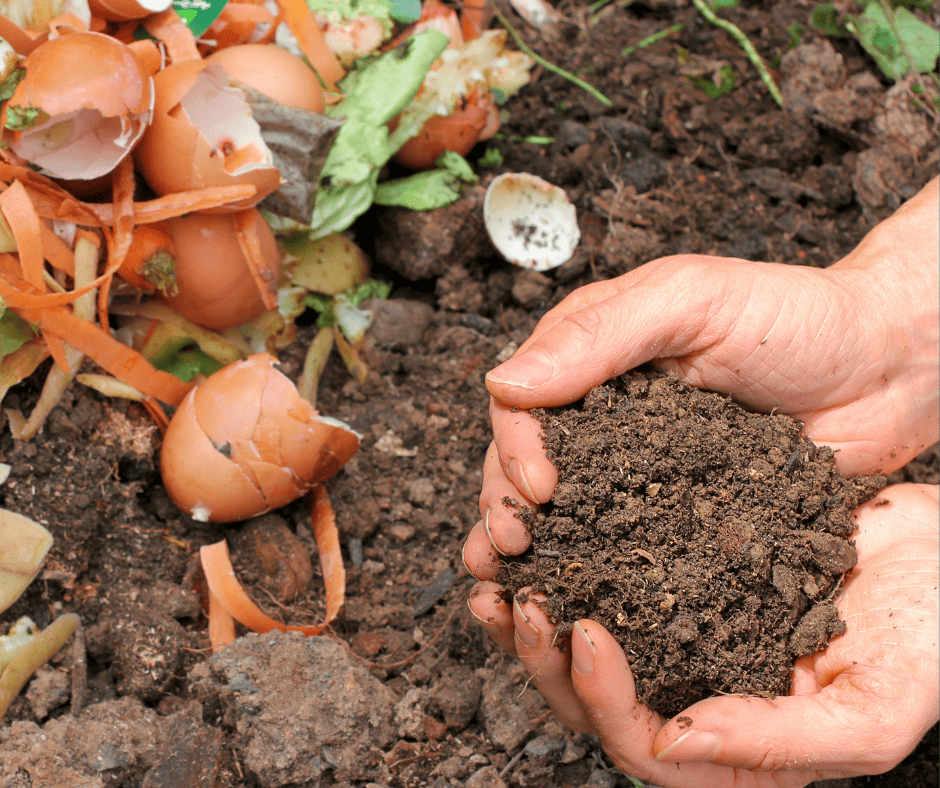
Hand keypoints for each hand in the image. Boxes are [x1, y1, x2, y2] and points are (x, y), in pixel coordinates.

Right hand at [464, 176, 937, 579]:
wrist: (888, 368)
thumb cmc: (795, 316)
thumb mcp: (692, 300)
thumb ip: (599, 335)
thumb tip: (504, 381)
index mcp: (593, 356)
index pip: (523, 404)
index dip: (515, 448)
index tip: (538, 488)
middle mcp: (605, 416)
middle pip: (528, 464)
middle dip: (506, 506)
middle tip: (511, 547)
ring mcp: (640, 469)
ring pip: (566, 512)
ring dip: (532, 550)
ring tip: (513, 589)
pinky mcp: (678, 514)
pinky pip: (626, 546)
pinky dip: (593, 574)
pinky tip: (573, 604)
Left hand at [468, 483, 938, 786]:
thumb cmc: (930, 639)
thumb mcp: (874, 711)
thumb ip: (780, 742)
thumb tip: (676, 742)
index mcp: (737, 748)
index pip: (645, 747)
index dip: (603, 699)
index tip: (584, 631)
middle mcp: (700, 695)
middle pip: (597, 702)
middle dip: (547, 658)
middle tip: (518, 600)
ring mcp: (686, 635)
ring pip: (589, 643)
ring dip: (537, 614)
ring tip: (499, 572)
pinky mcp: (681, 578)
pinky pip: (611, 578)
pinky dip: (572, 560)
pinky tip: (545, 530)